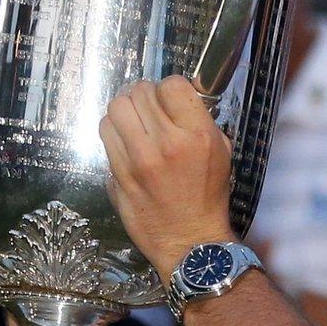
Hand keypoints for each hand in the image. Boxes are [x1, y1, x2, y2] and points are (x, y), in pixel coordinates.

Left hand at [99, 77, 235, 276]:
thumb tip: (176, 98)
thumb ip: (200, 120)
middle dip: (143, 95)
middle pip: (138, 92)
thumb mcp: (221, 152)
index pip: (171, 85)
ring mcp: (137, 159)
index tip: (169, 100)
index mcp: (196, 135)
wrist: (189, 241)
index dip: (168, 88)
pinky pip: (105, 134)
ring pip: (115, 108)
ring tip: (133, 121)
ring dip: (124, 110)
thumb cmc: (208, 196)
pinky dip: (113, 130)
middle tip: (148, 108)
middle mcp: (165, 143)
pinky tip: (125, 140)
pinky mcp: (118, 174)